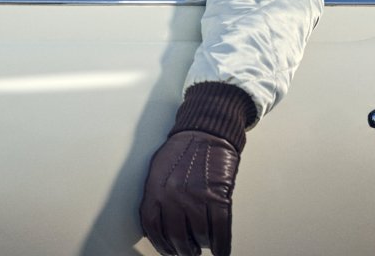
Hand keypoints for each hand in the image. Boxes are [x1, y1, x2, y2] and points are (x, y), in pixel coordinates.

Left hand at [139, 130, 239, 255]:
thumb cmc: (184, 148)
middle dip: (184, 249)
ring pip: (200, 236)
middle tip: (188, 251)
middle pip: (177, 236)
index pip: (153, 227)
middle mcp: (174, 195)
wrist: (207, 130)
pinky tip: (221, 250)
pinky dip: (222, 244)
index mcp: (156, 188)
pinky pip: (220, 229)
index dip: (161, 244)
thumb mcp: (158, 169)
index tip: (168, 250)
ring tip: (204, 245)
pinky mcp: (219, 196)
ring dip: (203, 245)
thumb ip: (155, 195)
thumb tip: (155, 222)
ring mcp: (197, 197)